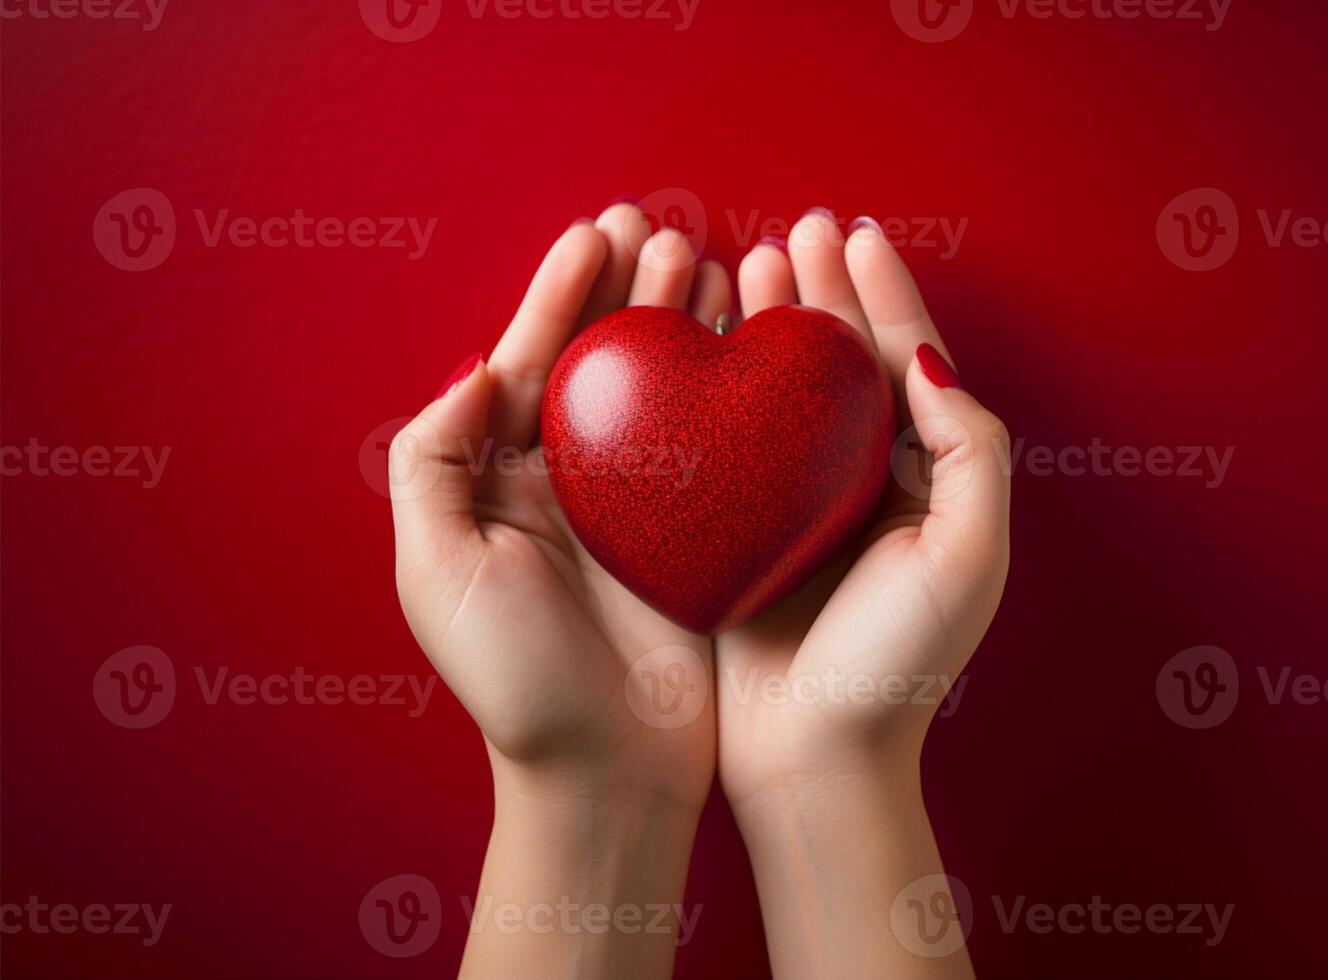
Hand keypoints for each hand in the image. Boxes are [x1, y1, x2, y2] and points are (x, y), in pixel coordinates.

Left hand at [389, 204, 730, 977]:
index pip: (529, 365)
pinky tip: (746, 341)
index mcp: (500, 486)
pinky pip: (713, 444)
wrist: (605, 775)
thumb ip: (433, 462)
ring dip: (678, 322)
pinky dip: (726, 388)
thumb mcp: (438, 572)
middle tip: (657, 226)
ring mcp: (637, 509)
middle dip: (623, 290)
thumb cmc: (517, 684)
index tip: (594, 235)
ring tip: (706, 257)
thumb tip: (476, 373)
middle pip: (598, 364)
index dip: (558, 296)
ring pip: (660, 391)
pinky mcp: (697, 537)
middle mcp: (568, 486)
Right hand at [715, 210, 1010, 977]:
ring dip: (767, 327)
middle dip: (824, 294)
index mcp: (924, 482)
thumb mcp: (967, 554)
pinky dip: (714, 390)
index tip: (856, 237)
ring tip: (745, 264)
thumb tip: (927, 358)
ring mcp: (796, 505)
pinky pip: (727, 444)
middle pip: (841, 366)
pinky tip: (695, 348)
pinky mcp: (738, 532)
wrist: (815, 758)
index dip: (884, 297)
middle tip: (797, 231)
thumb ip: (970, 449)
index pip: (905, 365)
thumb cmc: (898, 664)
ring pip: (781, 394)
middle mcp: (862, 484)